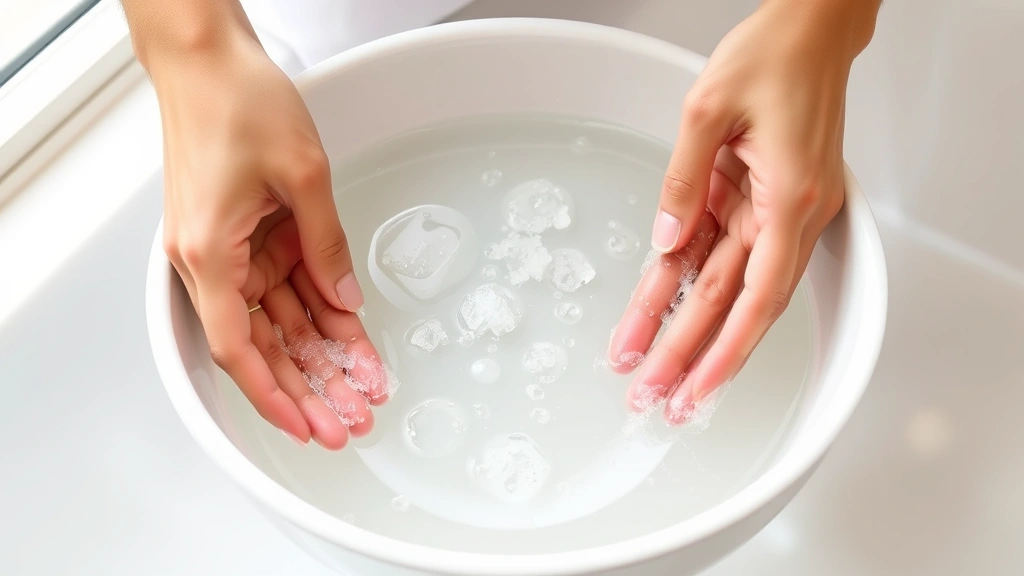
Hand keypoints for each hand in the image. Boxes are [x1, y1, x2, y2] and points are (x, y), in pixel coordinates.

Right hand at [147, 24, 388, 447]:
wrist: (210, 59)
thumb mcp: (301, 176)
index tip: (306, 426)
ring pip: (282, 320)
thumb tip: (345, 301)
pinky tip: (350, 340)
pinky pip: (288, 286)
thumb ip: (327, 246)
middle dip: (309, 387)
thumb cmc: (236, 101)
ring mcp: (230, 249)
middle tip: (349, 421)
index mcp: (210, 254)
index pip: (240, 348)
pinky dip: (319, 312)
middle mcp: (213, 261)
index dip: (275, 395)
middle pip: (265, 344)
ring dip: (320, 356)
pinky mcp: (248, 235)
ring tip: (361, 389)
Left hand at [609, 0, 879, 422]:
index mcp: (788, 199)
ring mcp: (777, 211)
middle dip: (688, 355)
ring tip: (649, 371)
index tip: (693, 388)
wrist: (809, 29)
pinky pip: (720, 253)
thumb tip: (665, 240)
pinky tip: (662, 316)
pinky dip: (689, 286)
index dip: (721, 351)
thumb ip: (682, 180)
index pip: (752, 297)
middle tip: (654, 397)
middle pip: (730, 303)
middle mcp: (789, 215)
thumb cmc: (774, 55)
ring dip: (687, 331)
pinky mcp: (761, 201)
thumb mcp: (708, 108)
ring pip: (723, 286)